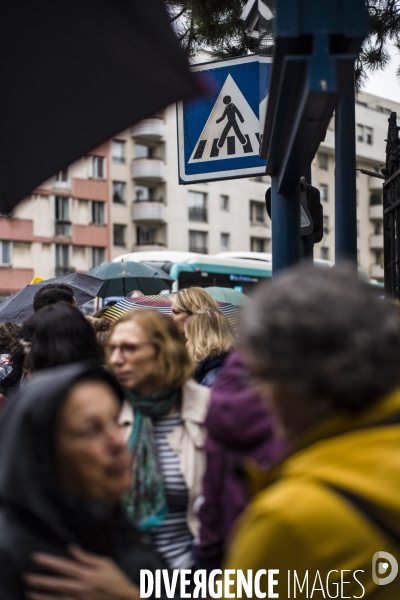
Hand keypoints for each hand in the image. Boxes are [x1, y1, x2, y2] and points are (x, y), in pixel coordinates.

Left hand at [24, 544, 139, 599]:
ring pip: (57, 599)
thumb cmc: (116, 580)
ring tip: (29, 592)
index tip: (36, 557)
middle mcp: (82, 588)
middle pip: (57, 584)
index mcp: (88, 575)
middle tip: (26, 577)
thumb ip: (86, 557)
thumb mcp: (105, 563)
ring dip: (42, 596)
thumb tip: (71, 548)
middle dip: (40, 580)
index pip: (64, 567)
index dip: (49, 562)